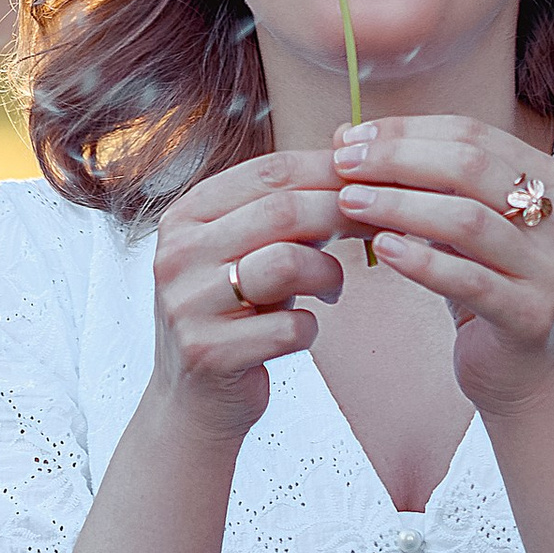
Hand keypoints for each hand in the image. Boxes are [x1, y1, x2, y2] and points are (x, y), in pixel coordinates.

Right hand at [149, 149, 346, 449]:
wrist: (192, 401)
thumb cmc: (233, 312)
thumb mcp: (243, 250)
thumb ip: (282, 208)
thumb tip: (349, 151)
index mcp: (186, 216)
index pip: (269, 171)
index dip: (330, 170)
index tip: (374, 180)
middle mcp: (178, 253)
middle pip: (283, 211)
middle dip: (342, 215)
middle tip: (375, 226)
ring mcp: (189, 304)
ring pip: (288, 262)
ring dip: (328, 273)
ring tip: (331, 286)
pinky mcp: (209, 353)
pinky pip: (291, 328)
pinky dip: (311, 328)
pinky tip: (301, 330)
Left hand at [331, 117, 553, 413]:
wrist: (521, 374)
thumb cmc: (485, 287)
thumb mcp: (458, 224)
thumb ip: (416, 178)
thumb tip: (345, 134)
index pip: (474, 134)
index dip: (408, 131)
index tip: (351, 137)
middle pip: (471, 167)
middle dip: (399, 160)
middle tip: (344, 164)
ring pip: (468, 220)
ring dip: (400, 205)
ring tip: (350, 202)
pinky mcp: (532, 316)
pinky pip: (469, 280)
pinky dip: (421, 260)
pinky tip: (384, 250)